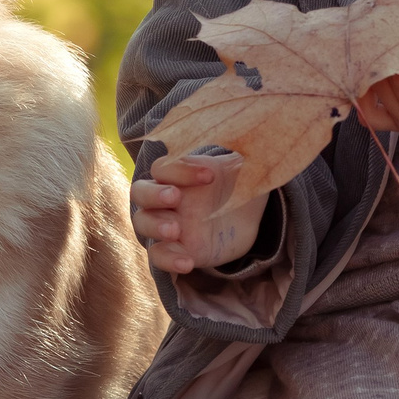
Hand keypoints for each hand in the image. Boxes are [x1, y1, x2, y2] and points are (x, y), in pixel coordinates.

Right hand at [129, 150, 250, 274]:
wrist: (246, 217)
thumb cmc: (237, 184)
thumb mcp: (242, 167)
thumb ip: (241, 153)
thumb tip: (257, 137)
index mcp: (178, 172)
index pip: (164, 167)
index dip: (182, 170)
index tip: (210, 176)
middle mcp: (165, 196)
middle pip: (141, 192)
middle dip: (154, 194)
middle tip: (175, 198)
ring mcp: (167, 223)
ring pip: (143, 223)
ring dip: (155, 226)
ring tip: (176, 231)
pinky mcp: (175, 249)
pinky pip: (158, 255)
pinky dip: (168, 259)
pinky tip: (187, 262)